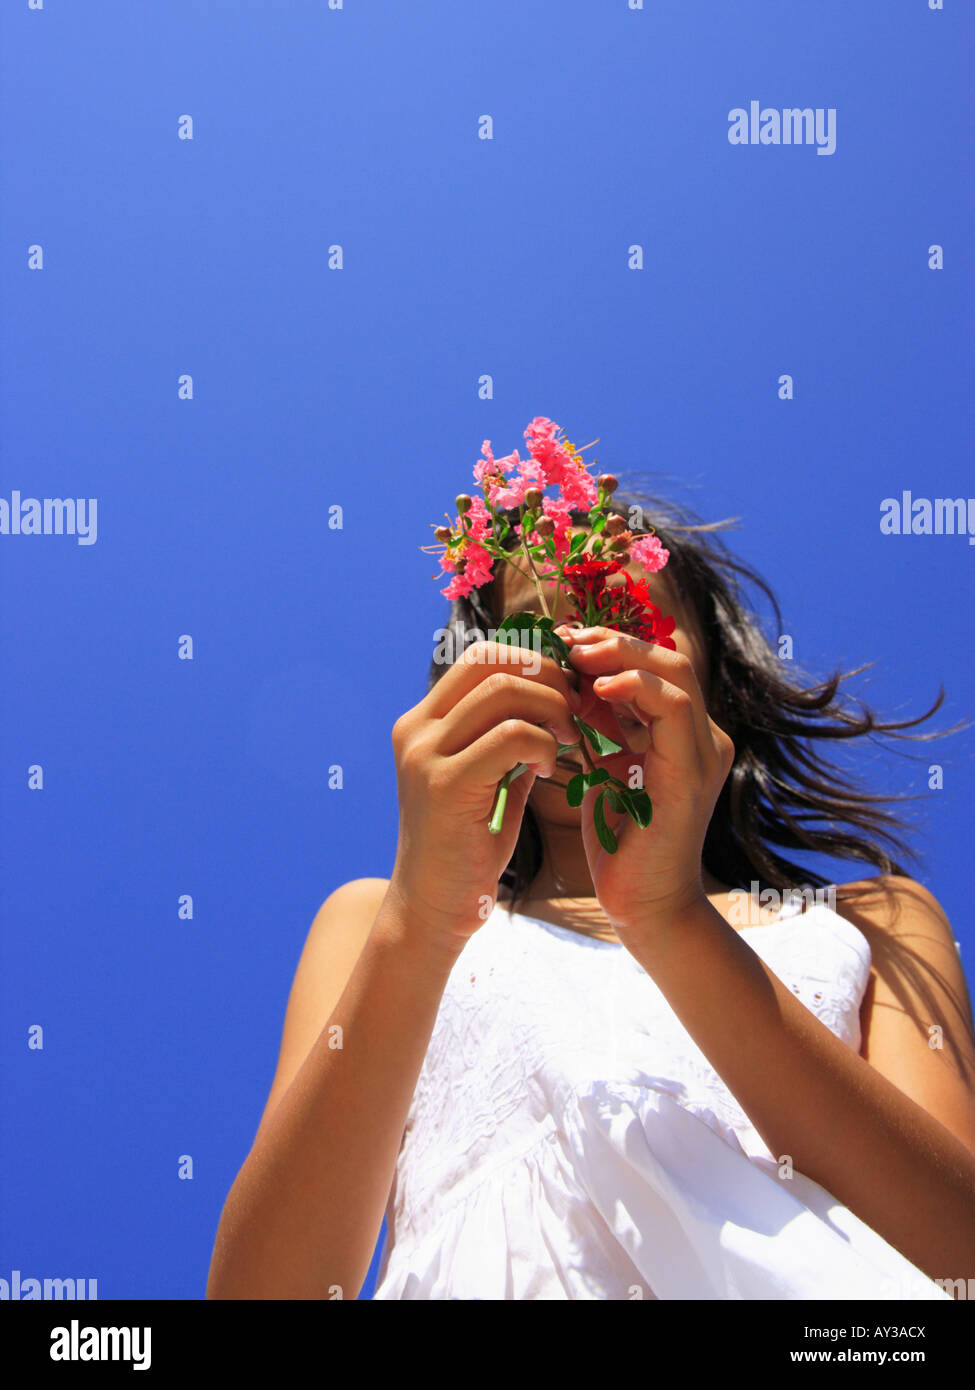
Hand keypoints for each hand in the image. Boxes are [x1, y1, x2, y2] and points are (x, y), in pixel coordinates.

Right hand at [389, 640, 579, 948]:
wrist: (434, 911)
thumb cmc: (467, 848)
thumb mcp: (489, 780)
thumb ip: (509, 739)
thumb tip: (554, 698)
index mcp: (423, 722)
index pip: (481, 656)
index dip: (533, 662)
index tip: (568, 692)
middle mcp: (417, 729)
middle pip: (493, 660)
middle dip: (547, 677)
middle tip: (578, 711)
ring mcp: (426, 754)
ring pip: (504, 690)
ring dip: (551, 708)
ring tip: (567, 739)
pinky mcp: (444, 784)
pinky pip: (511, 736)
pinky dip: (542, 744)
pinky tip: (547, 770)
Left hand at [558, 625, 735, 937]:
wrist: (642, 905)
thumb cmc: (618, 842)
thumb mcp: (603, 767)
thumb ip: (598, 725)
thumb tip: (570, 677)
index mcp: (683, 733)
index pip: (654, 668)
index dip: (611, 646)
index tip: (563, 641)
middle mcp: (703, 736)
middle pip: (669, 659)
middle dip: (615, 641)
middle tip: (567, 637)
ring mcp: (706, 751)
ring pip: (675, 673)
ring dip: (622, 655)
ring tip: (577, 653)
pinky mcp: (694, 771)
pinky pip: (673, 708)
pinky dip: (635, 688)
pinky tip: (598, 686)